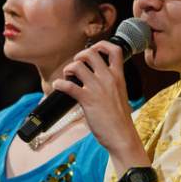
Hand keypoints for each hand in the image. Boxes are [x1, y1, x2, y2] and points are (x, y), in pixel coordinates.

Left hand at [52, 41, 148, 173]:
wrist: (122, 136)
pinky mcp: (87, 100)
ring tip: (67, 78)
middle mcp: (108, 79)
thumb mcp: (120, 95)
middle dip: (79, 56)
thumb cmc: (120, 119)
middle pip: (91, 53)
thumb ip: (110, 84)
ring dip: (68, 69)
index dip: (101, 45)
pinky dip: (59, 84)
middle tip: (76, 67)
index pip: (114, 50)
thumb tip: (94, 79)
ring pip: (77, 65)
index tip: (93, 50)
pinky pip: (68, 86)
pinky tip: (58, 88)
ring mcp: (98, 88)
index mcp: (119, 76)